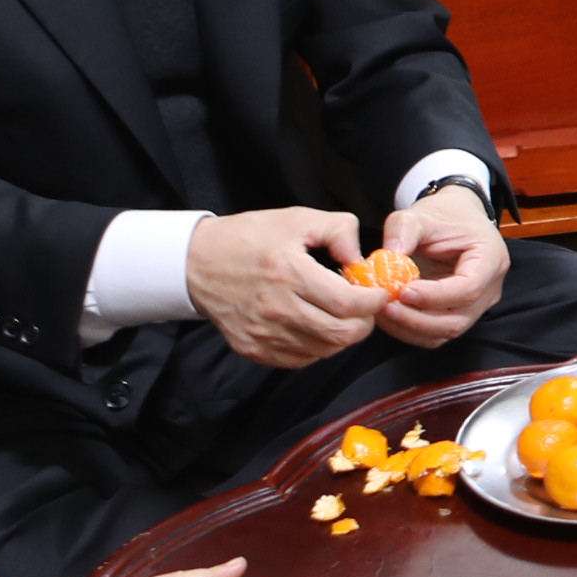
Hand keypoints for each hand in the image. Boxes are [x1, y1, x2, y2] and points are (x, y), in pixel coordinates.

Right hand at [186, 207, 378, 365]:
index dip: (374, 301)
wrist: (197, 263)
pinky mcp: (254, 349)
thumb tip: (362, 260)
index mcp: (289, 273)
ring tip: (339, 313)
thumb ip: (338, 231)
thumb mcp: (297, 219)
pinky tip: (315, 323)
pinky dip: (318, 345)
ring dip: (342, 334)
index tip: (380, 292)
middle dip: (364, 322)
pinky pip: (301, 358)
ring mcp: (263, 333)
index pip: (348, 303)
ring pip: (325, 350)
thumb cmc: (249, 237)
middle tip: (364, 306)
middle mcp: (276, 309)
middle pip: (341, 334)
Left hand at [363, 182, 507, 349]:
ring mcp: (476, 306)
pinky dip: (411, 330)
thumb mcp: (420, 214)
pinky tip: (390, 315)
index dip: (434, 296)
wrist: (454, 218)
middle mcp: (489, 288)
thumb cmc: (444, 215)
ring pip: (446, 332)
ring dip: (411, 327)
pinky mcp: (458, 314)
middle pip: (457, 320)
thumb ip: (402, 230)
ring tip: (382, 310)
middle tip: (385, 305)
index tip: (403, 290)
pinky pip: (436, 333)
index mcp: (490, 258)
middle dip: (417, 319)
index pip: (468, 289)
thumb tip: (387, 257)